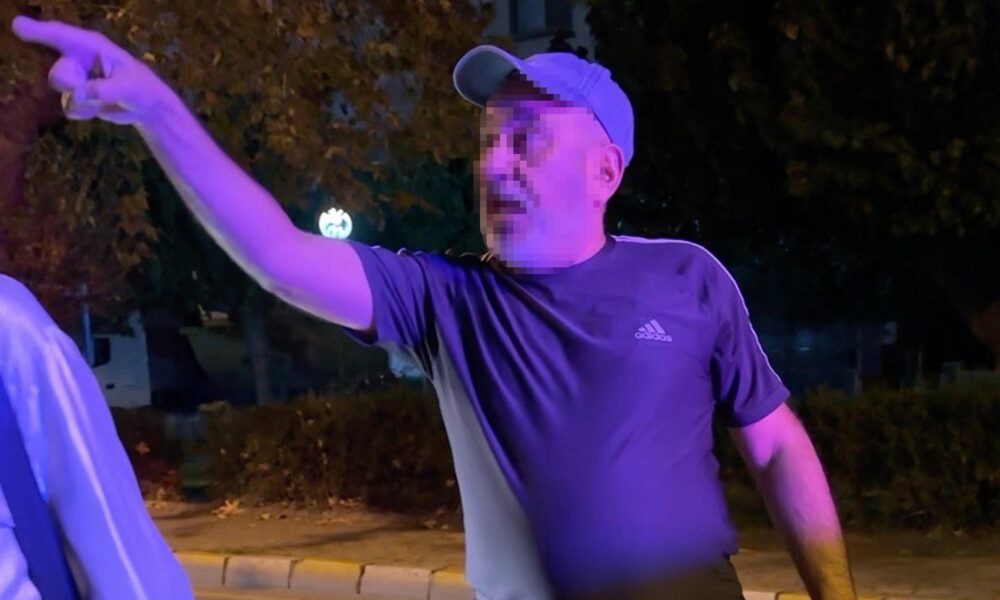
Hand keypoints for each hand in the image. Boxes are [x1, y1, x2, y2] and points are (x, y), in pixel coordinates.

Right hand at [11, 16, 173, 126]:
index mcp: (91, 46)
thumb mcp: (129, 87)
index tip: (17, 26)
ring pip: (63, 93)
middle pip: (58, 75)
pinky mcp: (75, 96)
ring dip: (83, 103)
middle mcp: (78, 59)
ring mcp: (75, 78)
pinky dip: (83, 113)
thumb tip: (80, 94)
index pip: (61, 36)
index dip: (39, 32)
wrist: (145, 107)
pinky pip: (69, 108)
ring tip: (104, 100)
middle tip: (91, 90)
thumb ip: (105, 89)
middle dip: (72, 87)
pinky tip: (98, 109)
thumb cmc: (141, 87)